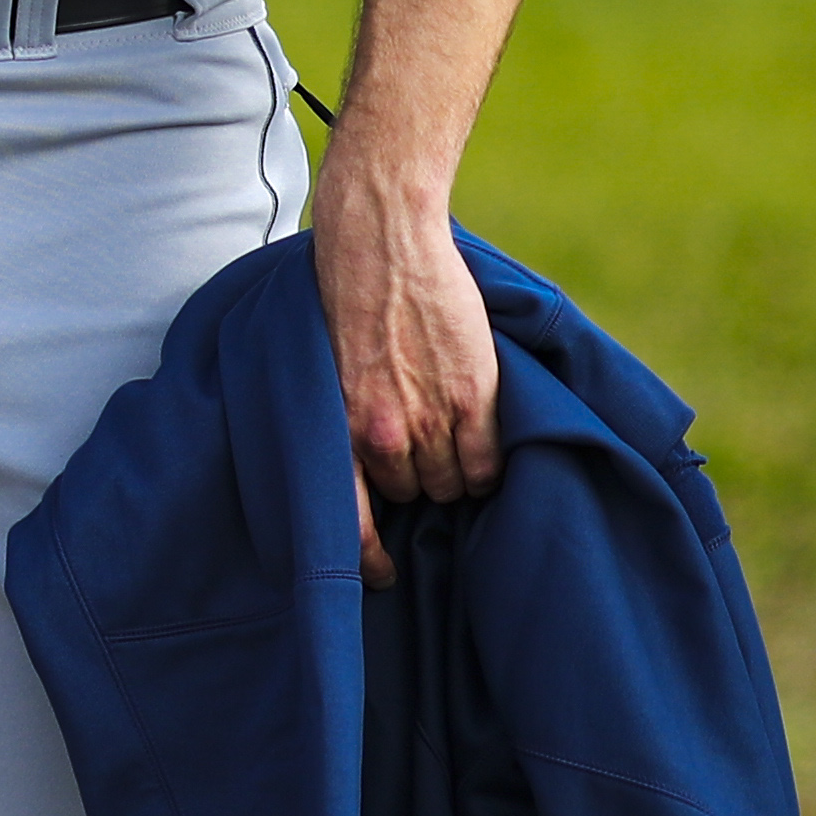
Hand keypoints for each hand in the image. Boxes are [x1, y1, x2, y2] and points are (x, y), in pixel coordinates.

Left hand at [313, 164, 501, 585]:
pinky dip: (488, 464)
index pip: (349, 523)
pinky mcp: (474, 398)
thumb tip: (367, 468)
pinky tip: (481, 440)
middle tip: (422, 456)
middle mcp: (381, 434)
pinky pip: (489, 465)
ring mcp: (431, 418)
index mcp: (333, 428)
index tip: (382, 575)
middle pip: (412, 496)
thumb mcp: (326, 370)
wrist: (378, 239)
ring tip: (450, 436)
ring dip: (453, 472)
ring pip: (452, 485)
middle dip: (416, 483)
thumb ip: (346, 420)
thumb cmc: (342, 298)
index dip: (368, 559)